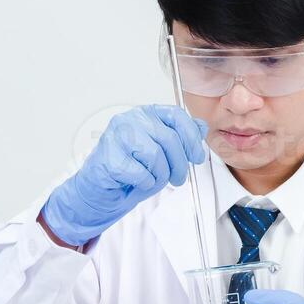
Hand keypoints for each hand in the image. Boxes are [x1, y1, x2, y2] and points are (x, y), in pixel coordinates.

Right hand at [41, 105, 206, 245]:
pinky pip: (140, 173)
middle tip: (179, 179)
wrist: (102, 189)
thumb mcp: (163, 152)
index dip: (191, 138)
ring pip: (155, 155)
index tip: (196, 157)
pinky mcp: (108, 156)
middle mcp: (130, 119)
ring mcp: (116, 136)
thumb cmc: (132, 169)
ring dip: (161, 175)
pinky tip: (137, 182)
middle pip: (169, 138)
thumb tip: (201, 126)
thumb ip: (181, 137)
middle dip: (180, 164)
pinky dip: (145, 183)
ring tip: (154, 180)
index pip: (176, 115)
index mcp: (146, 114)